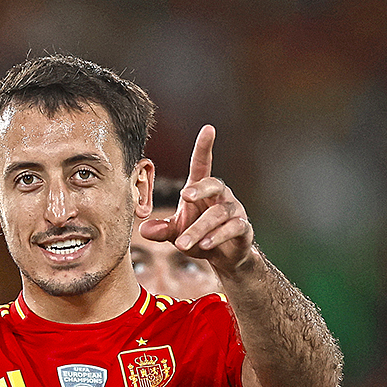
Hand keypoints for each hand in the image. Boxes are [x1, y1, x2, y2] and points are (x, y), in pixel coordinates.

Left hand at [137, 126, 255, 274]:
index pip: (203, 164)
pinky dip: (218, 236)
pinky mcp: (243, 228)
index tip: (208, 129)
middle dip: (200, 189)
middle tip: (185, 196)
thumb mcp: (176, 233)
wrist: (224, 257)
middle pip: (213, 185)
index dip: (204, 147)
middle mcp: (221, 195)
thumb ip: (161, 230)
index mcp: (203, 190)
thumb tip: (143, 230)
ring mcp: (234, 211)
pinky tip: (206, 244)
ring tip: (182, 244)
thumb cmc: (199, 236)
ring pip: (218, 214)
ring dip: (199, 229)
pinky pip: (234, 228)